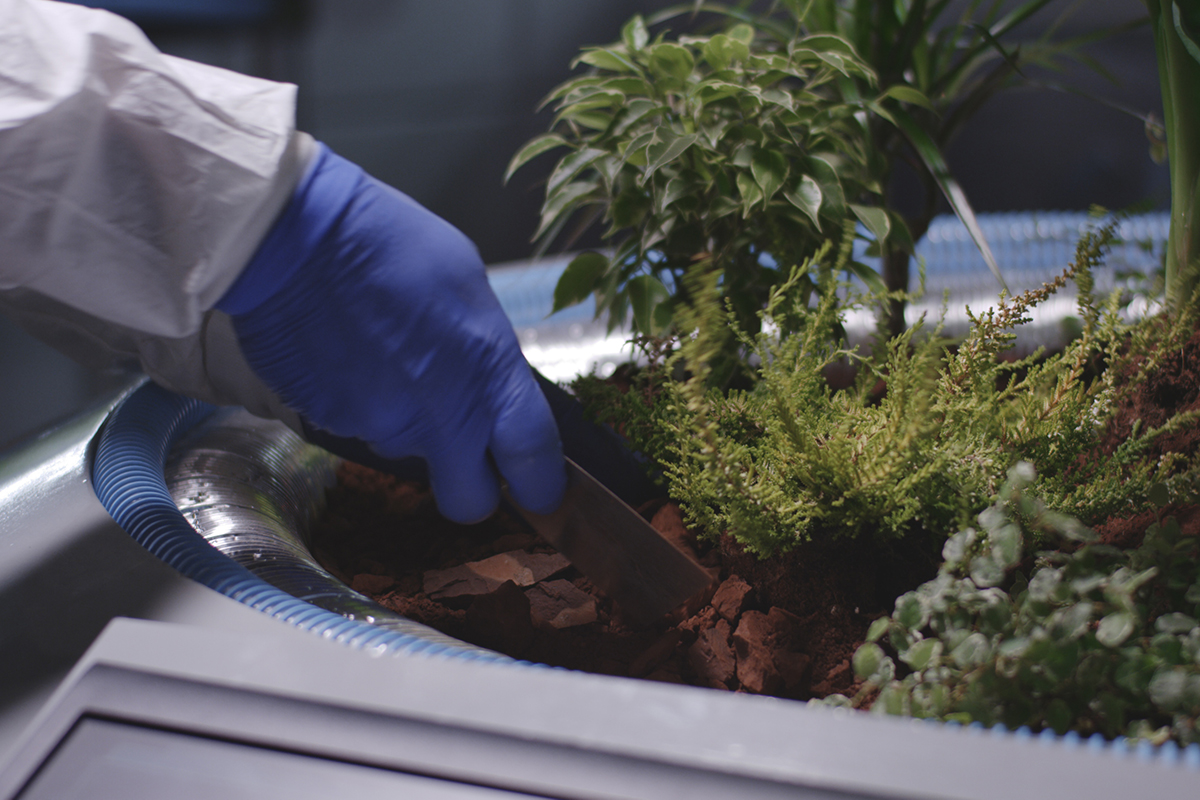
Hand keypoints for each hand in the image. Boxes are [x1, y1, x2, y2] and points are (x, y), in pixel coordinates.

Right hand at [217, 144, 565, 522]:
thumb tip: (488, 381)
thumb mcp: (470, 285)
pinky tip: (352, 355)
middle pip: (469, 501)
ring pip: (408, 453)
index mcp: (487, 376)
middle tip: (465, 452)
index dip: (541, 485)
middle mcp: (439, 419)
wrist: (293, 235)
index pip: (536, 464)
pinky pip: (360, 428)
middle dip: (472, 486)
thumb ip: (487, 353)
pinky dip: (361, 403)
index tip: (540, 486)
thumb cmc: (388, 242)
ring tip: (388, 358)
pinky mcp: (331, 426)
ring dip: (408, 423)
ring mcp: (380, 428)